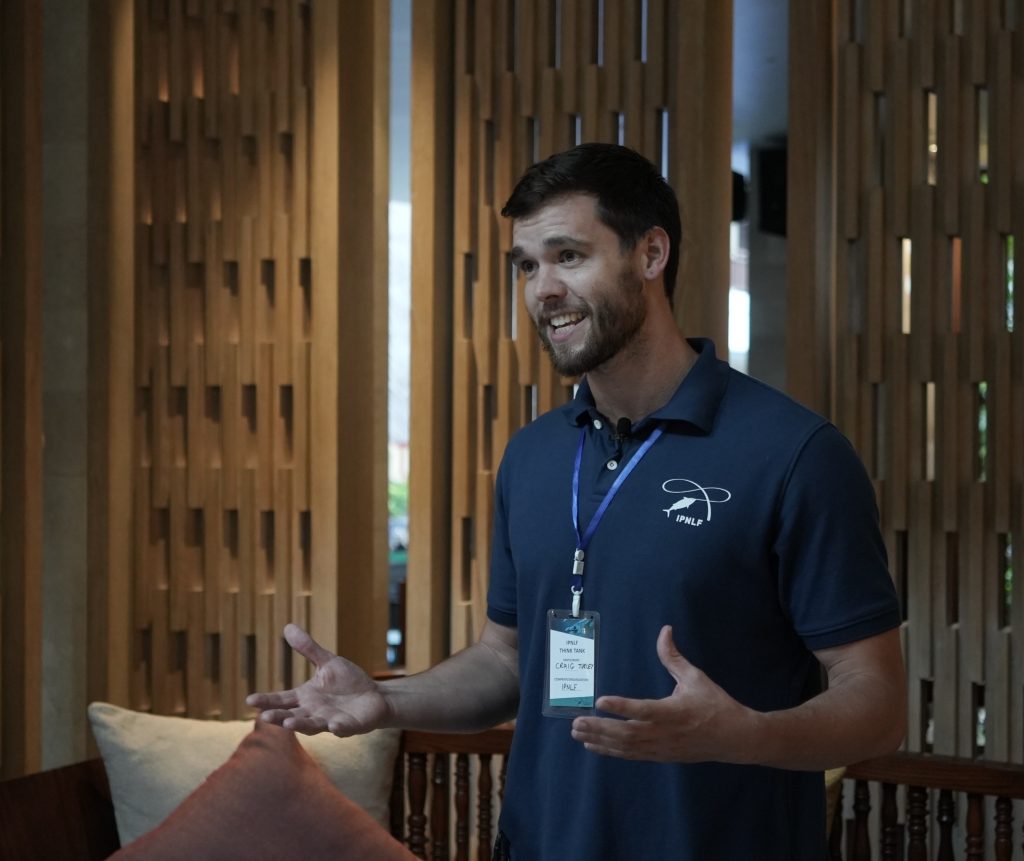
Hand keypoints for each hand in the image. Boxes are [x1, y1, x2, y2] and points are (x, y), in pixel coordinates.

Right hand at [245, 623, 389, 736]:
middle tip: (264, 716)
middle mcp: (313, 712)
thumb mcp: (327, 662)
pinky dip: (338, 728)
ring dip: (301, 725)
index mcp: (305, 697)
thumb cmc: (347, 682)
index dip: (267, 701)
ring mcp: (330, 720)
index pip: (282, 700)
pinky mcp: (349, 725)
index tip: (250, 700)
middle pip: (292, 716)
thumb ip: (308, 649)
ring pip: (312, 725)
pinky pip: (343, 728)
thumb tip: (288, 627)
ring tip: (289, 723)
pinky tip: (334, 726)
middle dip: (279, 717)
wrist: (374, 696)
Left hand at [570, 625, 757, 762]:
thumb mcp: (696, 678)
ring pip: (625, 747)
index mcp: (673, 712)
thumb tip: (665, 630)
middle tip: (575, 721)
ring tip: (577, 732)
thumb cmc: (715, 705)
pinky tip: (593, 745)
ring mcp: (660, 748)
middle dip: (599, 728)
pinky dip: (610, 751)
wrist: (735, 739)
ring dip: (600, 740)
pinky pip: (631, 755)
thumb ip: (674, 657)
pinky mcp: (660, 756)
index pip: (643, 710)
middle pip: (626, 734)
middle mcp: (664, 733)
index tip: (600, 701)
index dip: (621, 707)